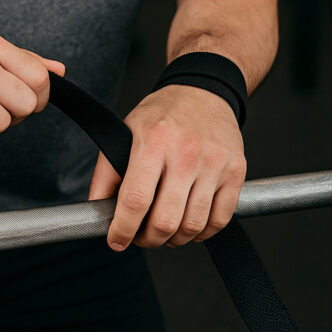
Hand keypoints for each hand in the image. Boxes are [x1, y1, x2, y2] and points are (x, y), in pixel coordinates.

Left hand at [88, 85, 245, 250]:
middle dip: (148, 240)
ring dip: (174, 240)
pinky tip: (189, 225)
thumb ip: (107, 173)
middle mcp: (186, 153)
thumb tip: (96, 211)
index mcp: (153, 141)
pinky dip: (202, 233)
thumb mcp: (125, 132)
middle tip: (141, 237)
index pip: (135, 200)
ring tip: (164, 232)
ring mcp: (215, 163)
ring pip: (193, 225)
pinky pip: (219, 220)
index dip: (122, 229)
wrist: (204, 92)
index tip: (116, 240)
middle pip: (166, 221)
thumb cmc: (162, 115)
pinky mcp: (236, 171)